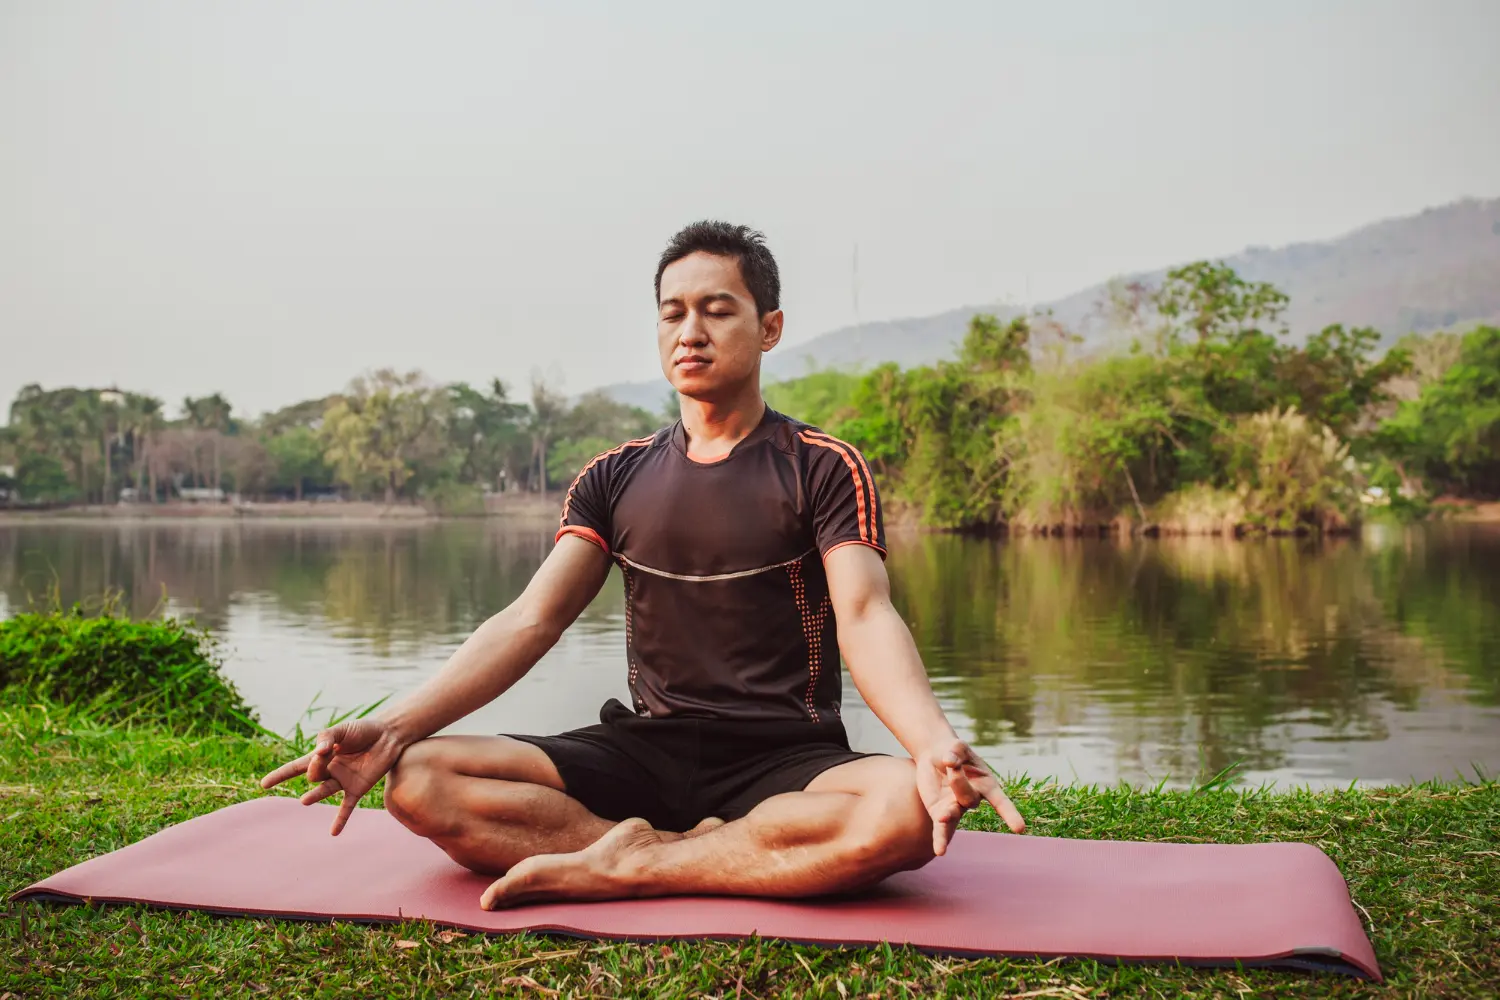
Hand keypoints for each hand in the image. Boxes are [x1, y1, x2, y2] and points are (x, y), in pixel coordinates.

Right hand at [259, 717, 409, 835]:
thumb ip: (328, 737)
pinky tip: (333, 833)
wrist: (389, 736)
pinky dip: (340, 820)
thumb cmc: (364, 730)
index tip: (263, 785)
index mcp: (322, 757)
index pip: (295, 768)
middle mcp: (329, 771)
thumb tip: (318, 752)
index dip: (279, 775)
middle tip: (326, 753)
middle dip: (316, 766)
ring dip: (314, 796)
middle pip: (313, 775)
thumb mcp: (342, 730)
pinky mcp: (357, 789)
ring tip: (304, 800)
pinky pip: (346, 808)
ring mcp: (342, 781)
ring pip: (323, 791)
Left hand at [915, 739, 1025, 855]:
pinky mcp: (939, 812)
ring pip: (954, 813)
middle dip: (958, 780)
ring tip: (942, 815)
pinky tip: (940, 852)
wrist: (935, 755)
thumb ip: (956, 750)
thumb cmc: (953, 751)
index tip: (1019, 829)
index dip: (1009, 814)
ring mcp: (956, 807)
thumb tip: (949, 762)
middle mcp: (973, 798)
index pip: (1000, 801)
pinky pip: (941, 828)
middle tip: (949, 762)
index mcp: (986, 784)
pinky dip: (941, 839)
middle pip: (968, 797)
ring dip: (948, 814)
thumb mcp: (957, 745)